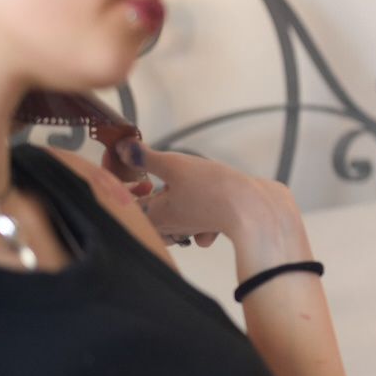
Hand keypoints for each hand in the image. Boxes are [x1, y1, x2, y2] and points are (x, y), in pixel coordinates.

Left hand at [112, 140, 299, 254]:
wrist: (255, 209)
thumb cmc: (214, 191)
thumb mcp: (174, 164)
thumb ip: (145, 157)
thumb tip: (122, 148)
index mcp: (155, 214)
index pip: (124, 204)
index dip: (120, 184)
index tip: (124, 165)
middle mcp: (171, 226)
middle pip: (145, 219)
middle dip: (142, 200)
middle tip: (145, 181)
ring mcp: (193, 227)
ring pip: (170, 224)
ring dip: (168, 209)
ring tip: (169, 192)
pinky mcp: (214, 223)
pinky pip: (197, 225)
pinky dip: (196, 217)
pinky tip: (200, 205)